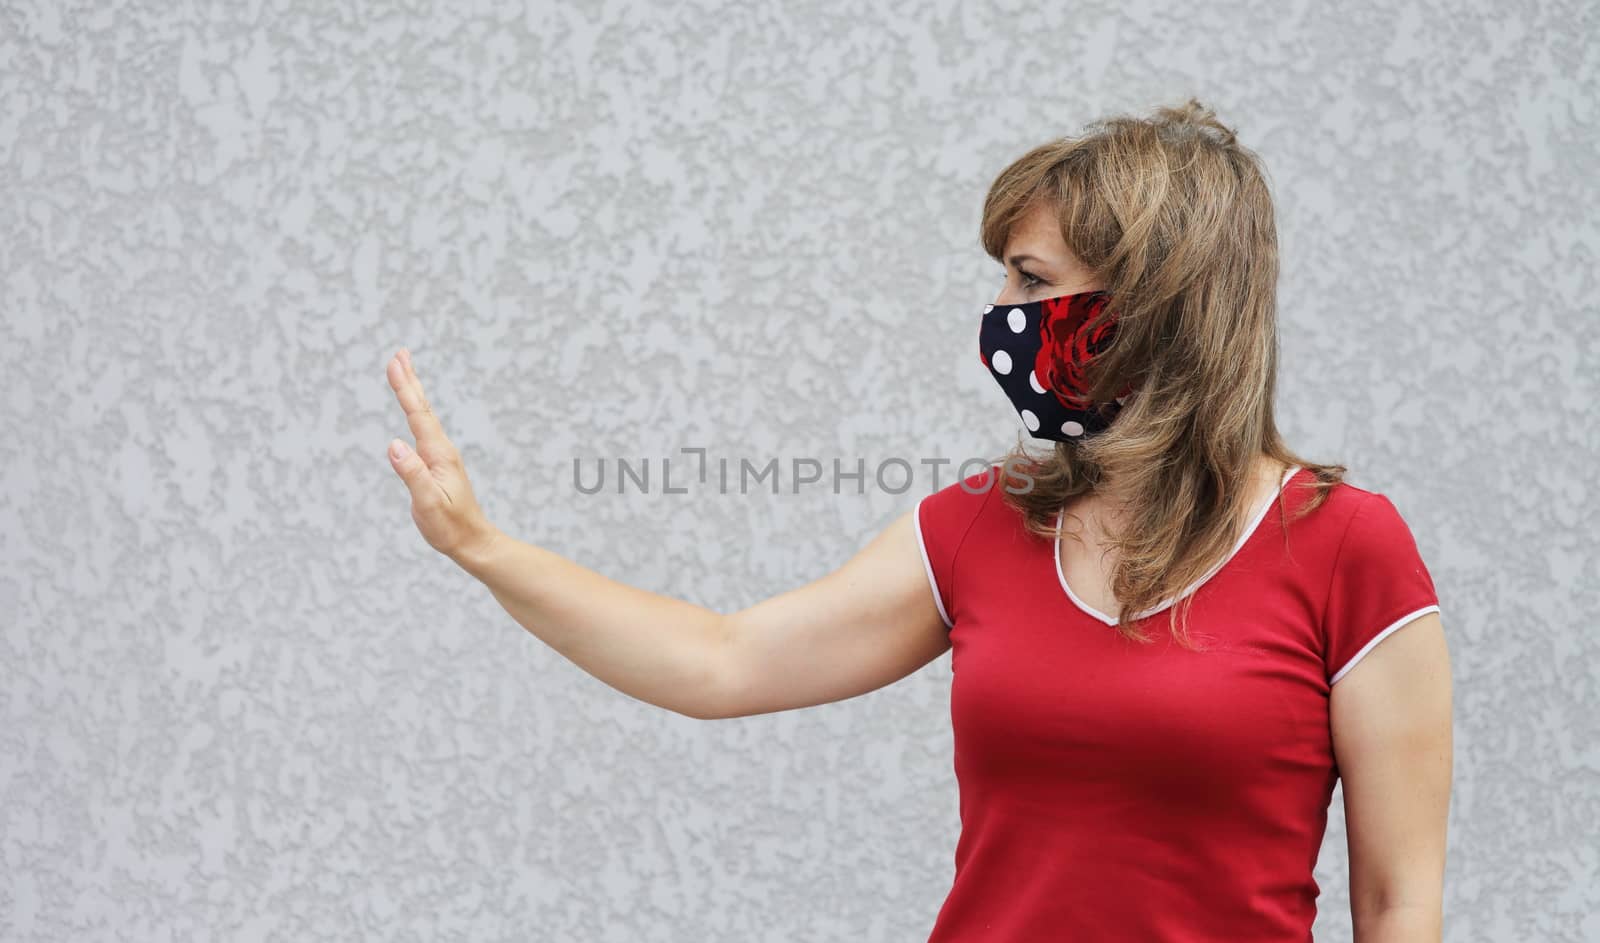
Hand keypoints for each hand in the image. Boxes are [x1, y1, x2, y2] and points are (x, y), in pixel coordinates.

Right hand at [385, 348, 498, 561]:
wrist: (471, 541)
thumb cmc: (449, 526)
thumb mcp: (428, 502)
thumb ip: (412, 474)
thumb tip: (394, 445)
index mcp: (438, 454)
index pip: (417, 415)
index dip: (405, 388)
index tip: (395, 363)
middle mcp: (440, 450)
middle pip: (422, 408)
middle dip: (409, 380)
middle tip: (400, 353)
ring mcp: (439, 456)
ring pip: (423, 417)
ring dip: (412, 392)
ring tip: (404, 371)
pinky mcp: (437, 464)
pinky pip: (423, 430)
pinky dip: (415, 412)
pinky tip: (413, 411)